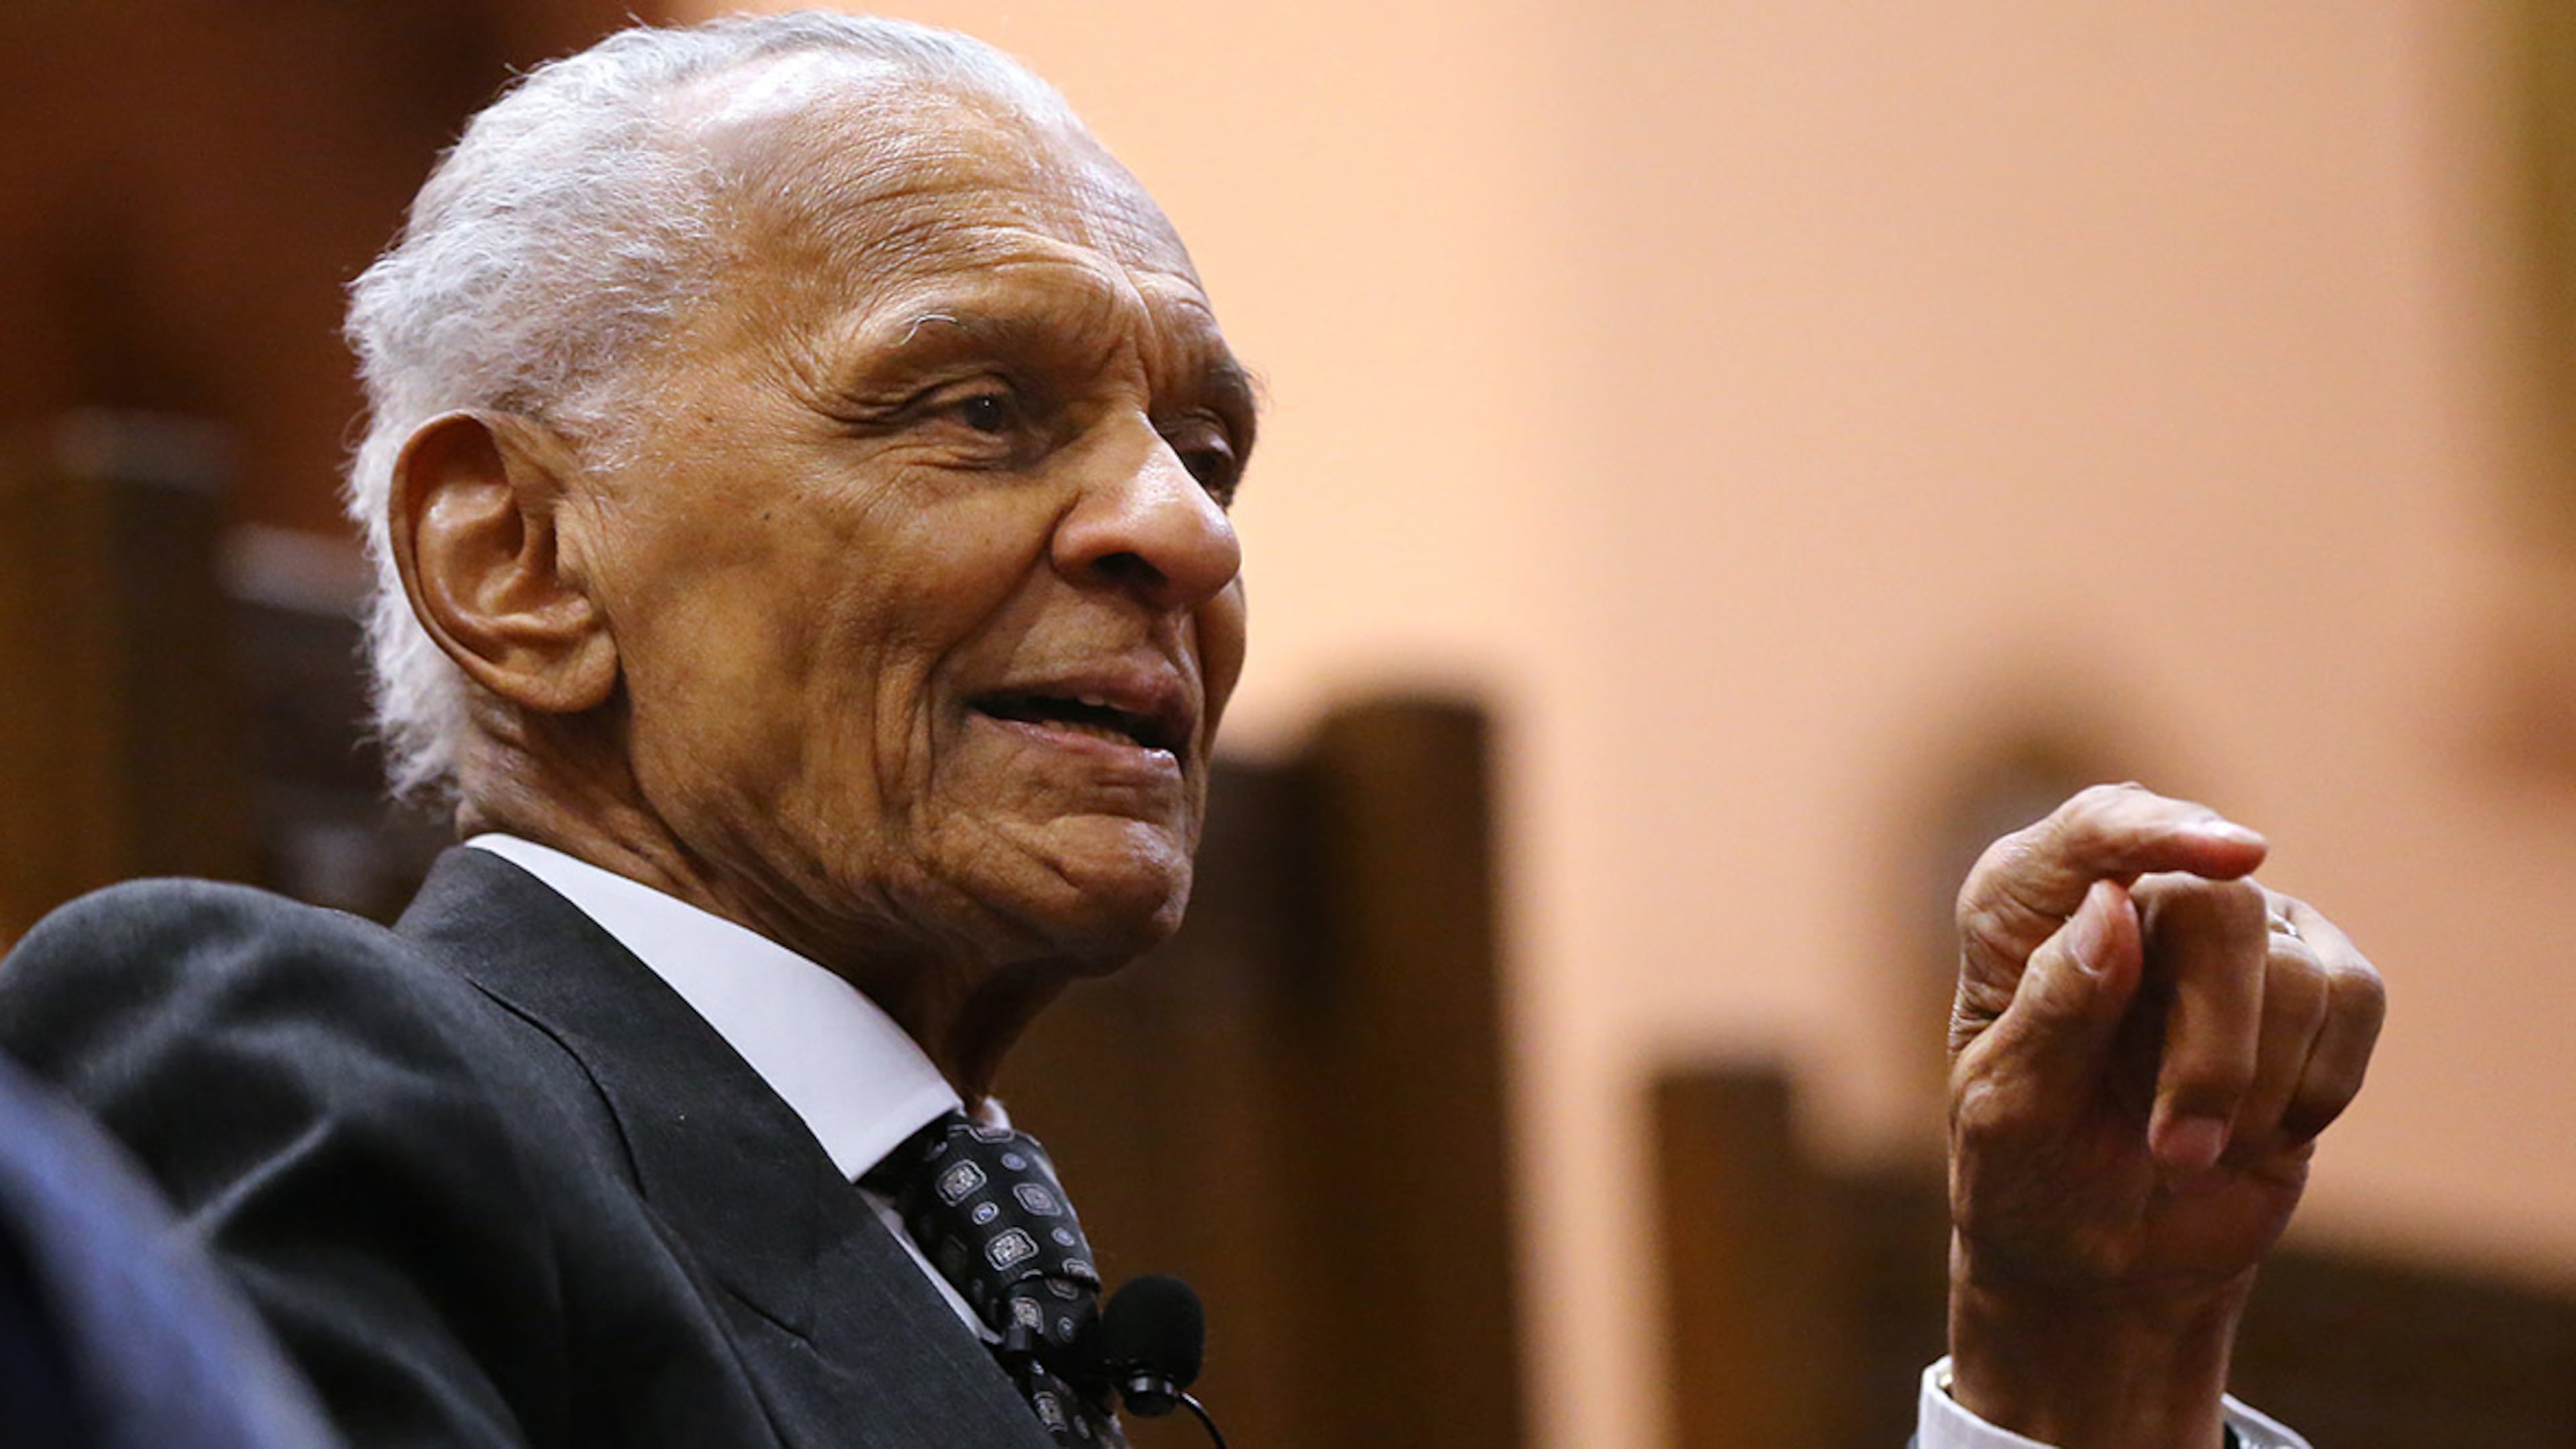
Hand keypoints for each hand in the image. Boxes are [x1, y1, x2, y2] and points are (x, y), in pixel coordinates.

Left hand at [1944, 784, 2384, 1447]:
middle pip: (2220, 910)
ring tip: (2193, 1152)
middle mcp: (2130, 895)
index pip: (2099, 829)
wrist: (2103, 1257)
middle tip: (2175, 1149)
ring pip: (2296, 968)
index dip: (2167, 833)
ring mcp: (2228, 932)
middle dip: (2213, 1050)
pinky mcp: (2310, 978)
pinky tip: (2259, 1131)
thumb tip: (2113, 905)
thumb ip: (2056, 1012)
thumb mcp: (2011, 1113)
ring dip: (2255, 1090)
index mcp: (2024, 905)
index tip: (2241, 856)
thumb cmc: (2029, 1175)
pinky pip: (2357, 997)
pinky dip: (2317, 1086)